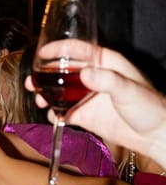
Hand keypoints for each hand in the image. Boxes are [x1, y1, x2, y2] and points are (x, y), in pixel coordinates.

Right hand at [38, 44, 165, 157]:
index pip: (79, 49)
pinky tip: (53, 116)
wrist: (155, 135)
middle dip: (44, 75)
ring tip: (39, 100)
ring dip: (45, 94)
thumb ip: (107, 80)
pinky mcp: (84, 115)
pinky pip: (62, 112)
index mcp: (105, 64)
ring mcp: (86, 97)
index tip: (42, 53)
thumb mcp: (129, 90)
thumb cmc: (150, 107)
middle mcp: (93, 77)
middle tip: (32, 82)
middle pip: (62, 70)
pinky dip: (54, 113)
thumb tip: (84, 73)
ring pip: (58, 91)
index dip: (59, 49)